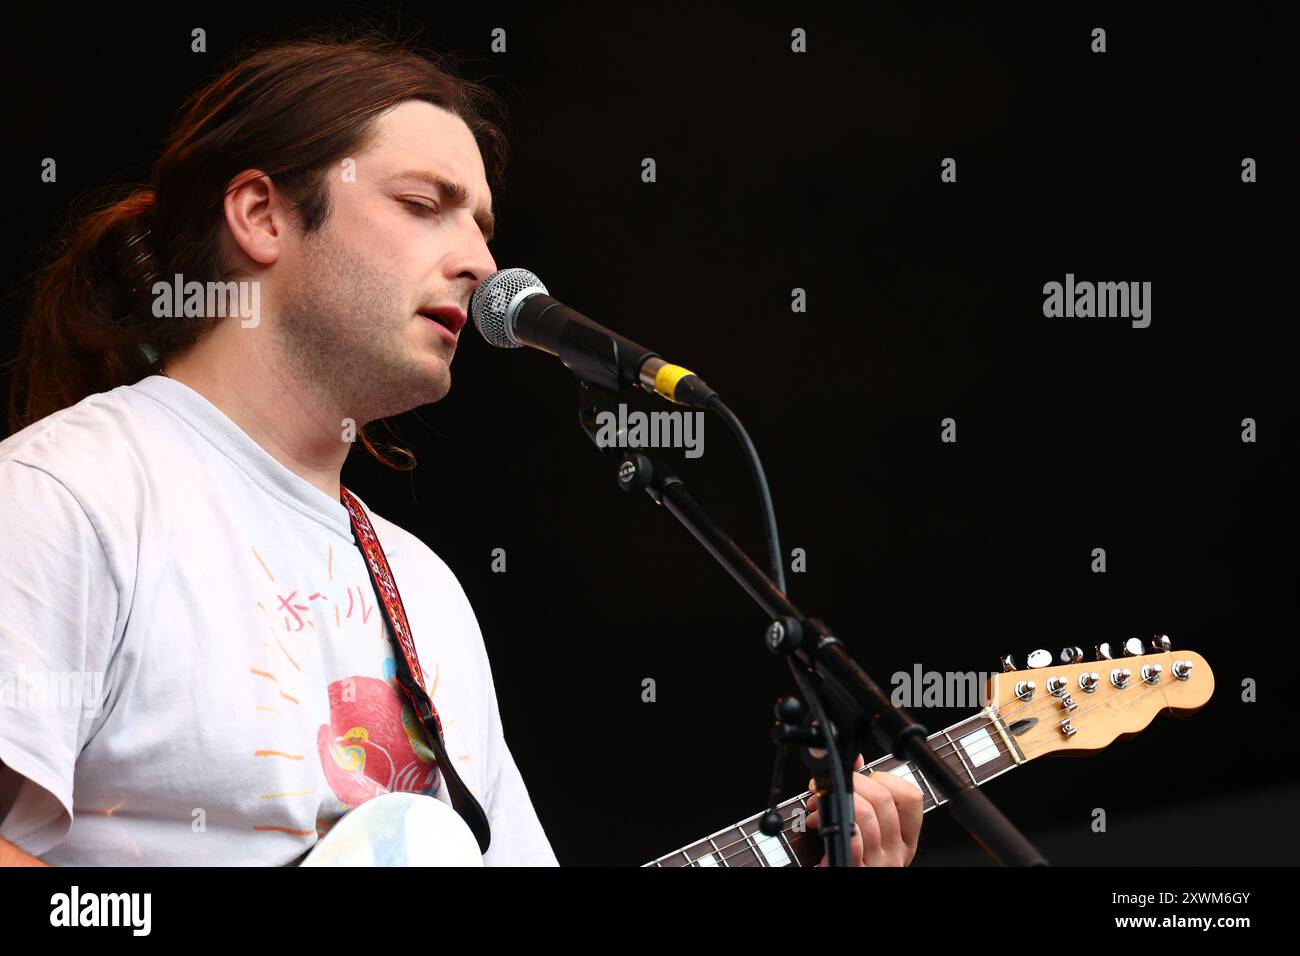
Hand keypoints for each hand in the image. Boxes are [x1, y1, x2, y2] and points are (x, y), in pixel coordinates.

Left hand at [805, 754, 922, 865]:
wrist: (836, 873)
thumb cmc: (845, 857)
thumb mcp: (862, 826)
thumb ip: (863, 794)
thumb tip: (855, 760)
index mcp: (903, 839)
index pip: (911, 797)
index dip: (885, 778)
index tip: (863, 778)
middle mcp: (895, 852)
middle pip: (884, 800)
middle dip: (851, 783)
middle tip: (830, 787)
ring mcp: (877, 863)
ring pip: (865, 815)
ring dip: (834, 802)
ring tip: (818, 808)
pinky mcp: (854, 869)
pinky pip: (851, 839)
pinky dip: (832, 824)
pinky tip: (820, 824)